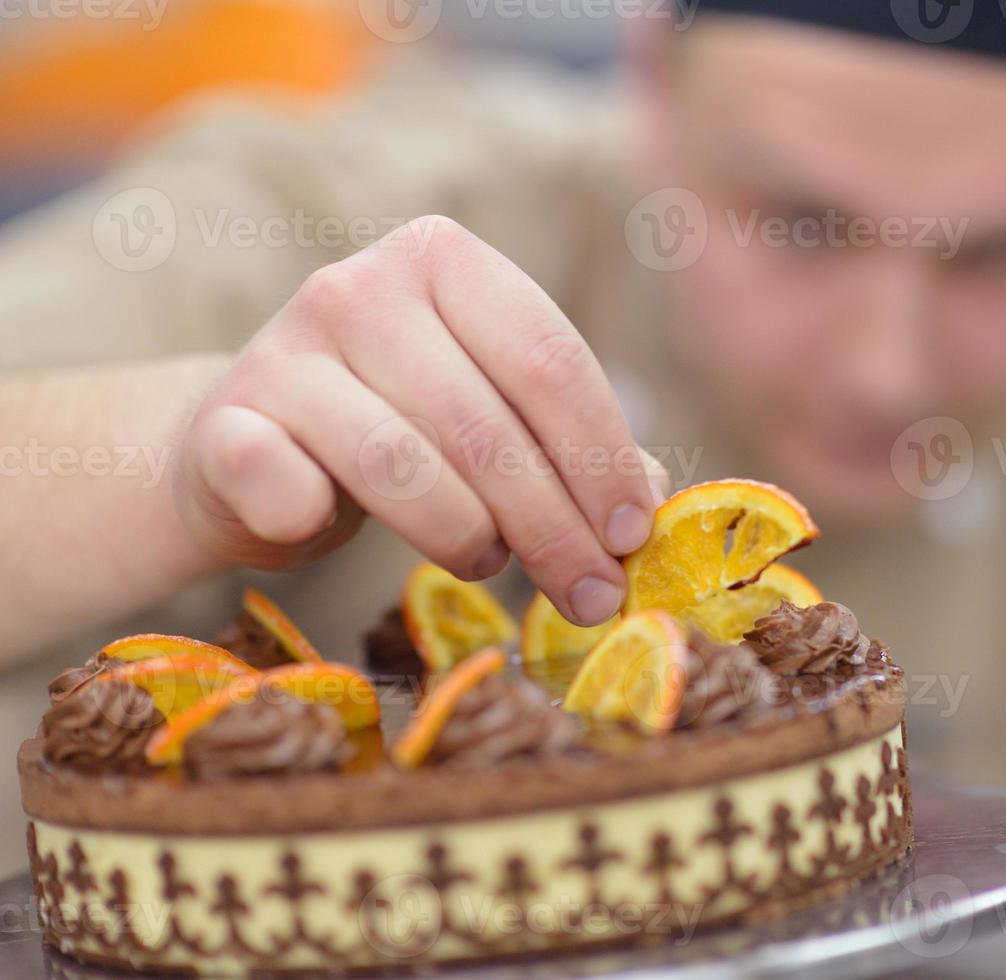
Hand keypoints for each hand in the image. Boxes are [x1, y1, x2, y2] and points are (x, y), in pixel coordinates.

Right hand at [176, 216, 667, 625]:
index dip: (602, 458)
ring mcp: (283, 348)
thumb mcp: (491, 414)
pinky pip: (287, 485)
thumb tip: (650, 508)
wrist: (251, 447)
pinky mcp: (223, 421)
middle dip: (553, 527)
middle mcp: (358, 286)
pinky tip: (330, 530)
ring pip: (405, 466)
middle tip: (590, 595)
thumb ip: (569, 446)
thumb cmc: (399, 425)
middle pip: (488, 424)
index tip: (631, 538)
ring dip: (467, 537)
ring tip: (487, 562)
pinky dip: (316, 521)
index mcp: (444, 259)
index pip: (551, 360)